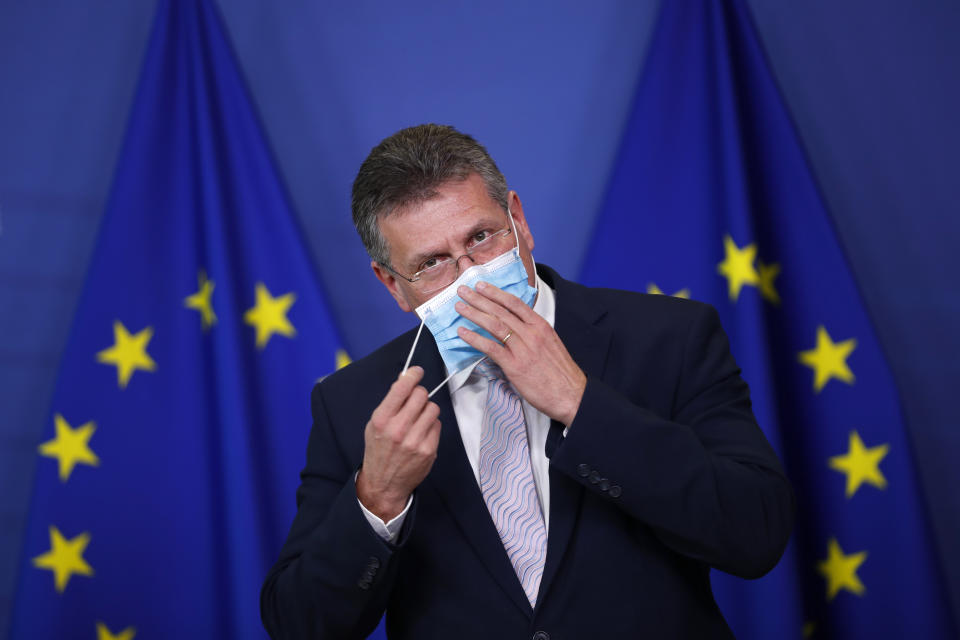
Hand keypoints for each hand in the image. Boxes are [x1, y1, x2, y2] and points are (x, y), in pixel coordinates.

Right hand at [356, 366, 440, 520]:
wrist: (384, 483)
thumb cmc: (379, 449)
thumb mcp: (375, 424)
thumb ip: (390, 402)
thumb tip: (405, 379)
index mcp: (382, 420)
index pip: (402, 388)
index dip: (412, 375)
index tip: (417, 371)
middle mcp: (398, 429)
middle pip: (421, 394)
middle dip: (419, 394)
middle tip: (415, 401)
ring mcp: (415, 441)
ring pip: (433, 408)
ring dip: (427, 409)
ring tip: (417, 419)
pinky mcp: (429, 450)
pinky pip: (437, 424)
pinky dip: (431, 425)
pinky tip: (421, 433)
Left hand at [455, 281, 586, 425]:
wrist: (571, 395)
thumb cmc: (561, 373)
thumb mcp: (551, 344)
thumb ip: (533, 333)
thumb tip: (515, 328)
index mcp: (541, 326)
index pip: (515, 303)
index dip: (495, 293)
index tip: (481, 286)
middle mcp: (531, 334)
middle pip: (501, 311)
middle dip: (479, 298)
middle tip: (463, 290)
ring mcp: (523, 349)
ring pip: (494, 325)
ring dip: (474, 314)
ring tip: (460, 307)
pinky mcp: (515, 366)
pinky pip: (491, 348)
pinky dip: (475, 339)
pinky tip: (463, 333)